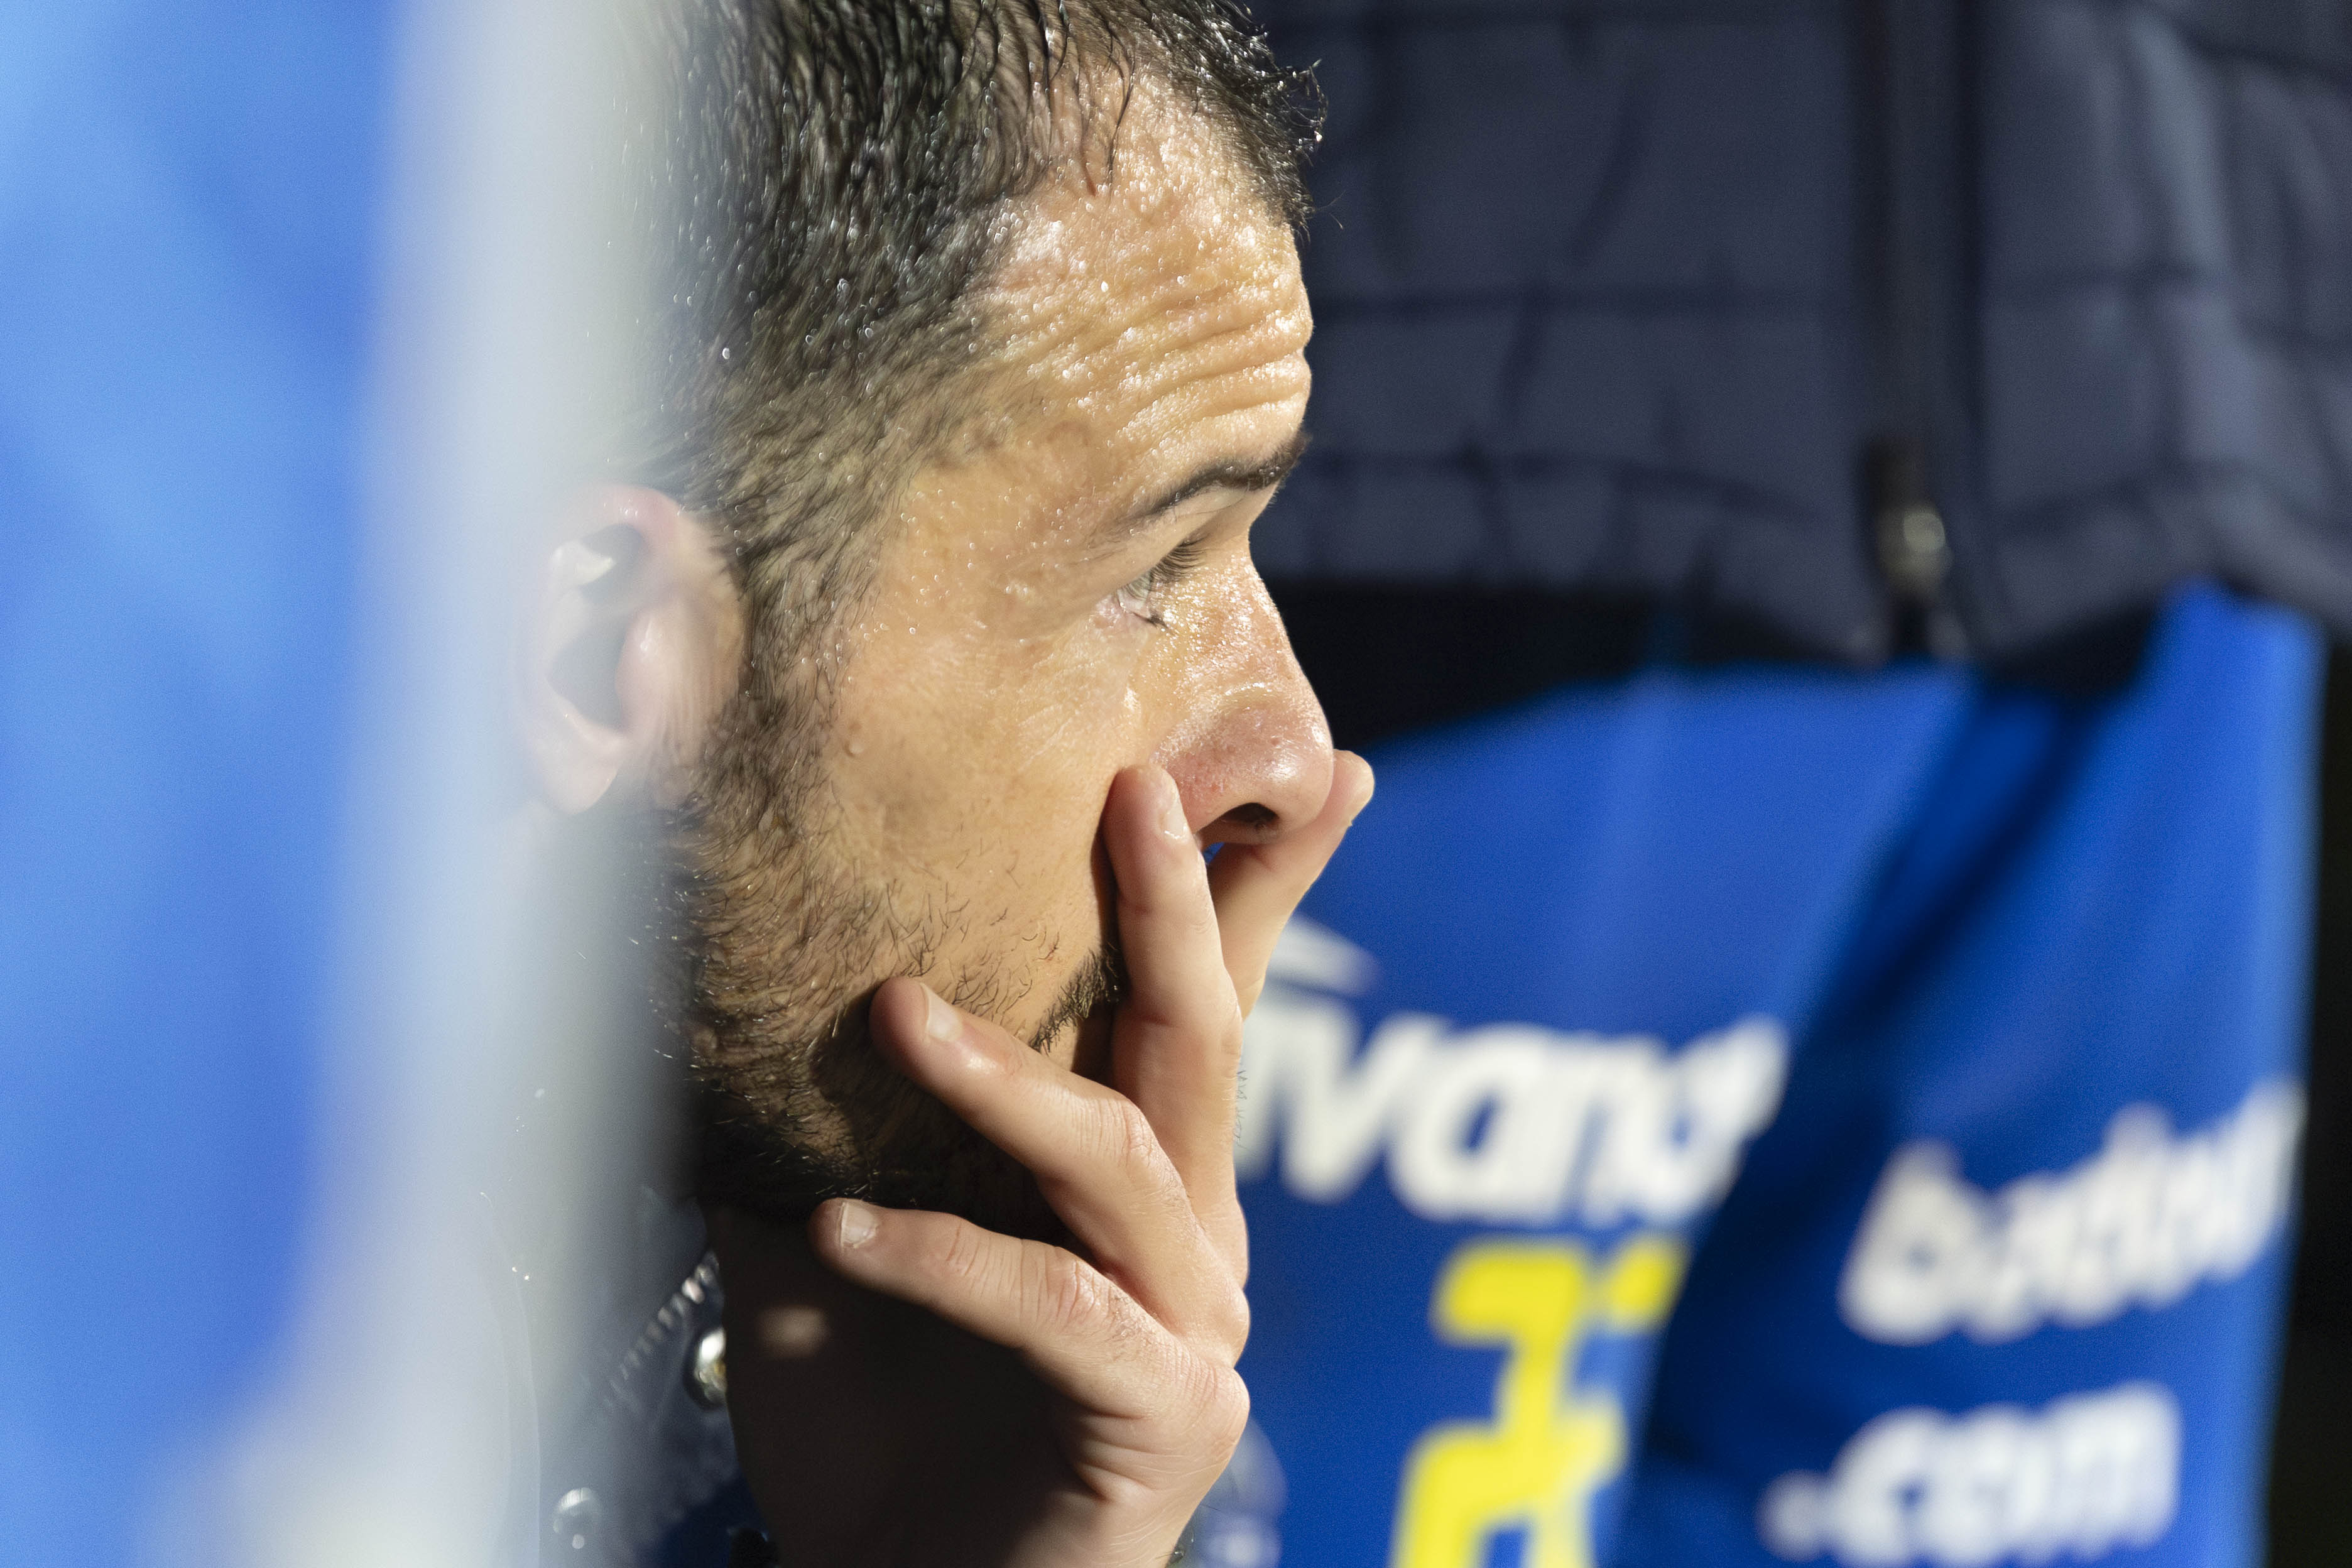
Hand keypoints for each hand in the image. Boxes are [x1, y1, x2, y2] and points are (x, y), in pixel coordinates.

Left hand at [713, 754, 1371, 1566]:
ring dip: (1010, 1080)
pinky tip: (839, 1232)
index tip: (1325, 769)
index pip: (1202, 1012)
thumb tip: (714, 974)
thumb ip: (812, 1121)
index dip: (1255, 891)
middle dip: (1176, 908)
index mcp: (1143, 1184)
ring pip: (1126, 1159)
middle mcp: (1194, 1240)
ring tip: (896, 1013)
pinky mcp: (1164, 1416)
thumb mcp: (822, 1239)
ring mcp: (1193, 1329)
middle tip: (1139, 789)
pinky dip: (947, 1258)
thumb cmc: (870, 1424)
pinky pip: (1057, 1305)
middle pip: (1201, 1044)